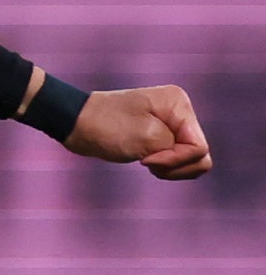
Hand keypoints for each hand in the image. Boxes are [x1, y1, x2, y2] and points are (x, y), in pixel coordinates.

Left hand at [68, 83, 210, 179]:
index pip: (198, 147)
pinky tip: (145, 162)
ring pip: (192, 160)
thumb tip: (195, 156)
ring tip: (145, 162)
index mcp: (179, 105)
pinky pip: (178, 160)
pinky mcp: (162, 136)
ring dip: (170, 169)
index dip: (176, 160)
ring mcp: (172, 124)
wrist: (75, 123)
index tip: (147, 158)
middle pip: (199, 155)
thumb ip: (177, 149)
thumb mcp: (147, 138)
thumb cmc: (106, 127)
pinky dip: (165, 167)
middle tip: (146, 162)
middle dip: (175, 166)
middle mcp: (180, 112)